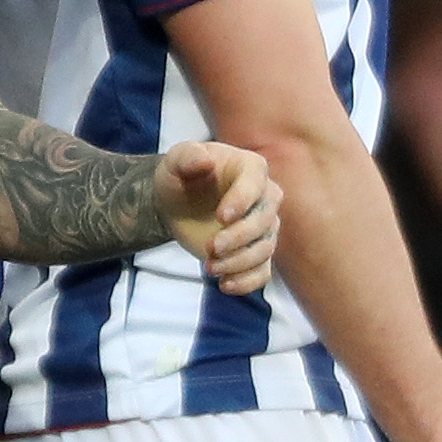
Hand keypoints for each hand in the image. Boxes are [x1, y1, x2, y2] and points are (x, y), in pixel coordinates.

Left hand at [153, 141, 280, 294]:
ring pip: (265, 249)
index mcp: (250, 169)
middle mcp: (265, 197)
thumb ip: (188, 156)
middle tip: (209, 248)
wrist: (176, 203)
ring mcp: (263, 228)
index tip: (220, 217)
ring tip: (209, 268)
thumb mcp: (176, 161)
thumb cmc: (181, 176)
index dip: (242, 201)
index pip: (255, 185)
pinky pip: (263, 271)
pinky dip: (248, 282)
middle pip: (265, 221)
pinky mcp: (255, 252)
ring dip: (239, 262)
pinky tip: (225, 285)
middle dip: (239, 238)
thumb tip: (204, 160)